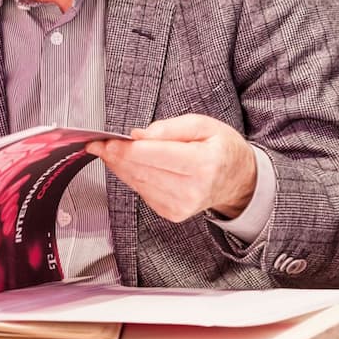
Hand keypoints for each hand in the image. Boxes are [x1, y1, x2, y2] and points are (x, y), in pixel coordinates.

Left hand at [86, 114, 258, 221]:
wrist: (238, 179)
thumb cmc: (221, 149)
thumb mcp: (204, 125)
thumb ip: (170, 127)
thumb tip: (139, 135)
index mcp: (203, 164)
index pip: (154, 155)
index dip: (125, 148)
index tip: (104, 141)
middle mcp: (192, 189)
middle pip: (141, 171)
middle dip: (116, 156)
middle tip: (100, 144)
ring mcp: (181, 205)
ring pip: (138, 183)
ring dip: (121, 167)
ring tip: (112, 152)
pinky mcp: (172, 213)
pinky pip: (143, 192)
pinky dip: (134, 178)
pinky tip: (133, 166)